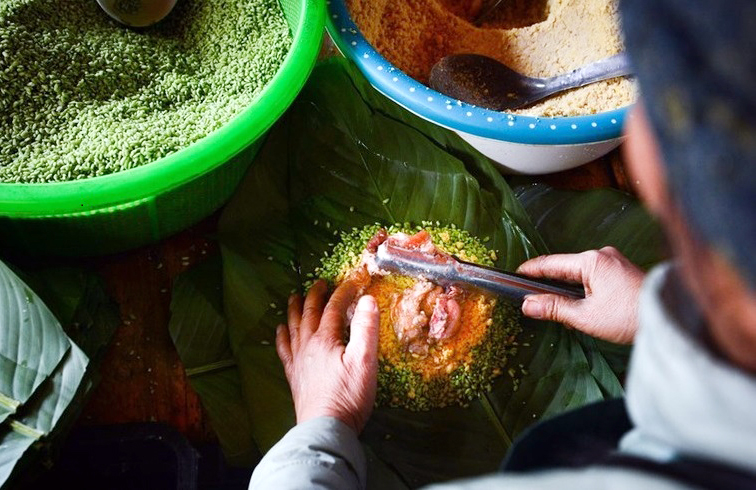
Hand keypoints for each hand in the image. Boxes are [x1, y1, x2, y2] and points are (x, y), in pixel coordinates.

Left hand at [276, 279, 379, 433]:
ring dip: (295, 309)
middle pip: (309, 312)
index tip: (354, 282)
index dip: (344, 293)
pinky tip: (280, 330)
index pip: (334, 308)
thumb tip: (367, 300)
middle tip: (320, 283)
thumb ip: (366, 328)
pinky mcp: (294, 375)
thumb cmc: (349, 396)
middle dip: (316, 295)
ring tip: (294, 297)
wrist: (325, 427)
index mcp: (326, 339)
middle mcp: (308, 345)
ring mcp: (298, 360)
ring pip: (293, 326)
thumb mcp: (365, 361)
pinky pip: (283, 348)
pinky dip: (282, 335)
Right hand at [516, 247, 644, 343]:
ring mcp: (615, 262)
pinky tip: (583, 307)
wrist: (667, 320)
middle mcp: (603, 255)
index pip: (551, 263)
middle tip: (535, 299)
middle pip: (566, 268)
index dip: (531, 270)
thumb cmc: (628, 317)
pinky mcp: (623, 272)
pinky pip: (594, 277)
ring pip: (580, 274)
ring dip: (569, 290)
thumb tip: (528, 305)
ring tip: (562, 310)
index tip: (515, 275)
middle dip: (551, 285)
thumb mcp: (585, 316)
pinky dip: (584, 290)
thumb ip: (554, 308)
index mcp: (591, 261)